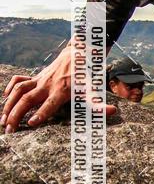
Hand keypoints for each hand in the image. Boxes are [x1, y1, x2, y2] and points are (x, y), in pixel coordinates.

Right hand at [1, 45, 116, 132]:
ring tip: (2, 120)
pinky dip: (10, 88)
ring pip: (19, 91)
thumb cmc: (87, 75)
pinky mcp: (36, 77)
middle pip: (28, 99)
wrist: (80, 53)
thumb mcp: (94, 89)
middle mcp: (48, 85)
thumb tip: (114, 111)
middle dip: (17, 114)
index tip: (31, 124)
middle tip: (9, 130)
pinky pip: (19, 80)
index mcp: (62, 91)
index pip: (49, 104)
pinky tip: (5, 99)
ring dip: (9, 105)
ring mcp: (40, 80)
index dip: (41, 113)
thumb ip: (100, 103)